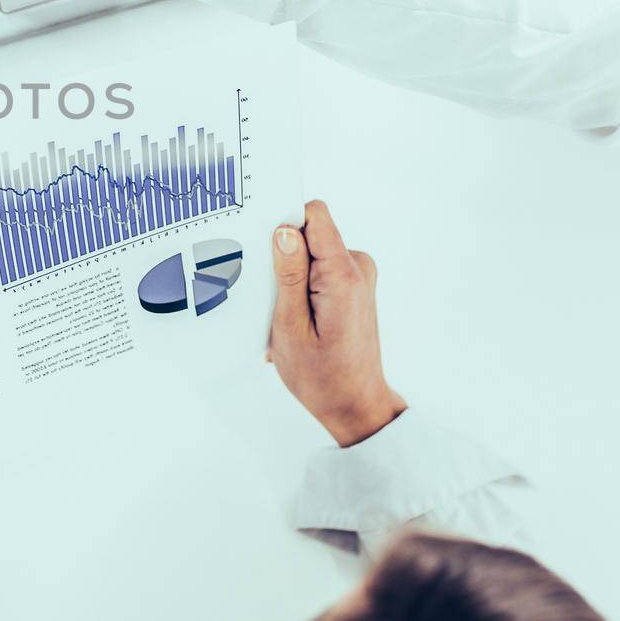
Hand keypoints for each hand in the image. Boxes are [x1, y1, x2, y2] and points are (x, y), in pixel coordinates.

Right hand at [269, 200, 405, 446]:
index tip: (261, 243)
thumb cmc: (322, 376)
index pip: (314, 216)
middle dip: (282, 256)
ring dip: (289, 275)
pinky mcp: (352, 284)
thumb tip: (284, 230)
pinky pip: (318, 266)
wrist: (354, 404)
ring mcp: (358, 276)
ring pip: (310, 251)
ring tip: (280, 313)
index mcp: (343, 275)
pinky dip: (300, 285)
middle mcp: (357, 268)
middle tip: (267, 294)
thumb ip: (289, 275)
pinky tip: (291, 316)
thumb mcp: (290, 327)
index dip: (284, 222)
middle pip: (309, 233)